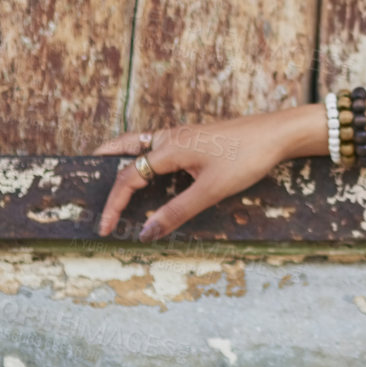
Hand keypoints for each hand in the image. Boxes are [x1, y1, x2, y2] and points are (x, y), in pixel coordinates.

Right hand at [90, 109, 292, 241]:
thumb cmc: (247, 158)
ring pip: (144, 142)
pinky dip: (146, 154)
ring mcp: (186, 135)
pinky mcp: (198, 137)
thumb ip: (177, 212)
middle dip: (105, 160)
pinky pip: (161, 145)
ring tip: (111, 167)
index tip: (105, 228)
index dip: (114, 205)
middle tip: (86, 172)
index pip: (129, 178)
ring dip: (125, 155)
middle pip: (127, 146)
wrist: (279, 133)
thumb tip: (145, 233)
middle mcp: (172, 137)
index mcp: (170, 148)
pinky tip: (154, 167)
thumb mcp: (211, 190)